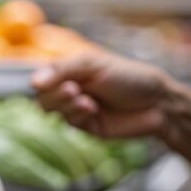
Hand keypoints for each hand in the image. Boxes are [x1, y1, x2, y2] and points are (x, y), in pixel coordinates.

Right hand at [31, 52, 172, 140]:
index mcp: (72, 71)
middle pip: (42, 97)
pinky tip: (92, 109)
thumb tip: (32, 82)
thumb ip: (63, 70)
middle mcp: (70, 89)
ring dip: (66, 105)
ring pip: (52, 111)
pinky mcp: (85, 126)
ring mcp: (77, 109)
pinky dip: (77, 115)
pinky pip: (68, 122)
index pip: (42, 78)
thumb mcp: (94, 64)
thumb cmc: (129, 76)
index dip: (42, 81)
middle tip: (73, 89)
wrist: (157, 102)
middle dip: (55, 95)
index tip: (44, 82)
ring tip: (87, 101)